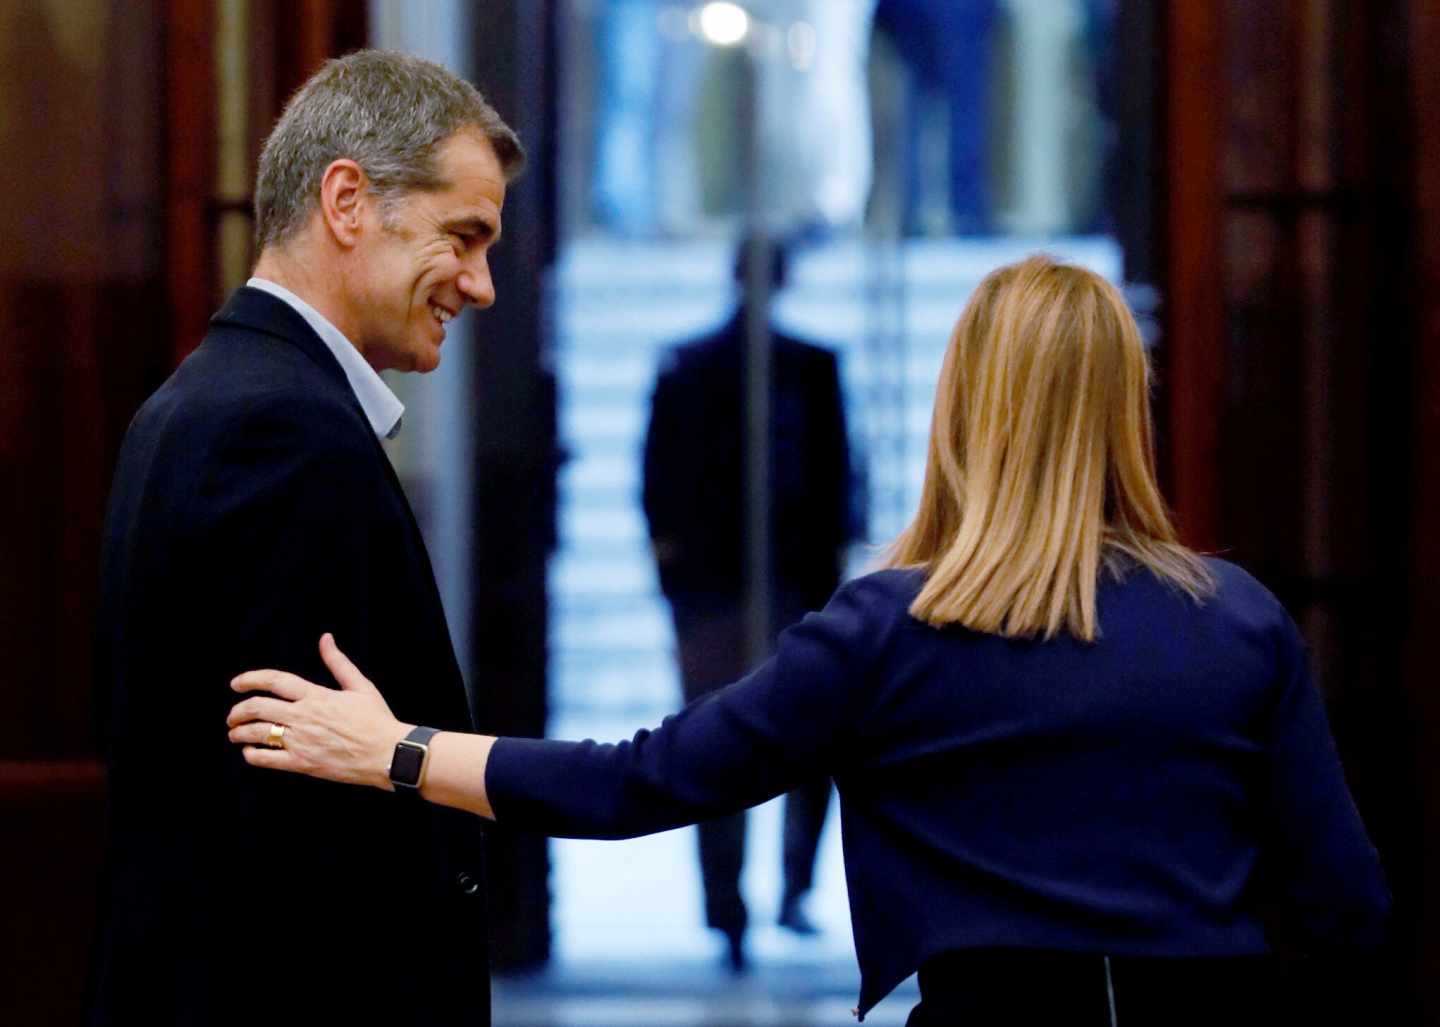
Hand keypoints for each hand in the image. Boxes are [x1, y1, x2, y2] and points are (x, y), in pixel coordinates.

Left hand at [227, 633, 411, 790]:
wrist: (388, 753)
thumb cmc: (376, 719)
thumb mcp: (360, 685)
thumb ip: (338, 662)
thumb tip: (325, 638)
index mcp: (316, 695)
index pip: (274, 681)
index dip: (250, 679)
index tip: (237, 684)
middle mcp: (304, 716)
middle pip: (258, 708)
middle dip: (238, 711)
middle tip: (233, 715)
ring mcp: (301, 741)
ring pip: (257, 733)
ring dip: (239, 732)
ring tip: (235, 733)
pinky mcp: (302, 763)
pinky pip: (266, 759)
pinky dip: (252, 755)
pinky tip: (250, 752)